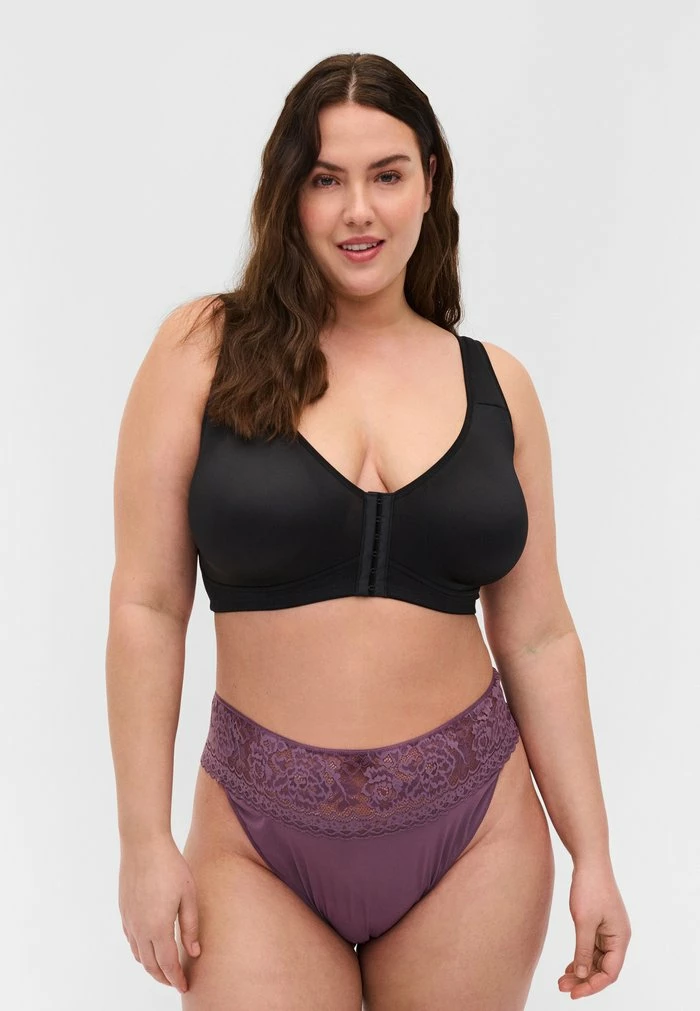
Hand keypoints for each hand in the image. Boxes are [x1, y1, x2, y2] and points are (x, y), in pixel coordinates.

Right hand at [119, 835, 200, 994]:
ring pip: (139, 955)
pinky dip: (140, 952)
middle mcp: (140, 929)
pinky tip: (149, 948)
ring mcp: (129, 921)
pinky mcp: (124, 911)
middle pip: (151, 965)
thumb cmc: (170, 866)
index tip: (184, 986)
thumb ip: (191, 926)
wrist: (143, 844)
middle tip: (176, 981)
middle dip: (164, 977)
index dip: (176, 978)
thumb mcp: (188, 895)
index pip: (168, 964)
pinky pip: (131, 941)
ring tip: (165, 968)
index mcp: (158, 927)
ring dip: (151, 966)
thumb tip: (194, 952)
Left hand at [558, 862, 630, 999]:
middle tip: (562, 987)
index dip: (592, 986)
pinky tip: (570, 967)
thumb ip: (583, 950)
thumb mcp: (584, 922)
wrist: (589, 860)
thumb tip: (582, 976)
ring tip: (562, 980)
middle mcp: (618, 937)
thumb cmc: (590, 888)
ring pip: (597, 959)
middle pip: (604, 968)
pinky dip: (582, 957)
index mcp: (620, 938)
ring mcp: (609, 930)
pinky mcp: (600, 923)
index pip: (610, 973)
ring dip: (582, 970)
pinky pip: (593, 948)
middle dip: (584, 980)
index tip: (574, 993)